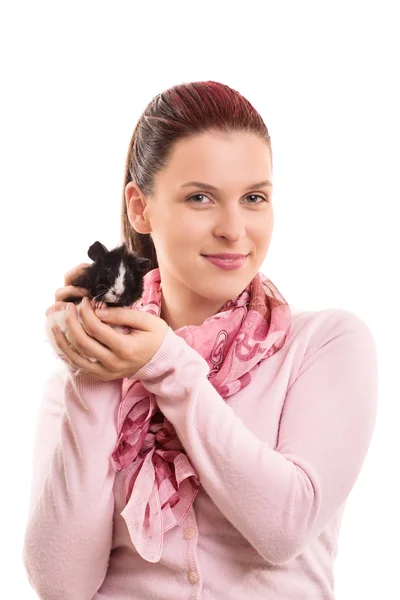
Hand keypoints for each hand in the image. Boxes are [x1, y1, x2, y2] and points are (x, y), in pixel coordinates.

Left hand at [47, 296, 168, 380]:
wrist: (164, 362)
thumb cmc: (157, 338)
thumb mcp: (147, 321)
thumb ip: (122, 315)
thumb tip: (97, 311)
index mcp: (125, 348)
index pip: (96, 328)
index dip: (86, 312)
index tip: (84, 300)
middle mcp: (114, 363)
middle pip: (83, 343)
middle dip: (71, 322)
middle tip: (69, 308)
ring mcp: (107, 372)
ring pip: (76, 358)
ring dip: (63, 341)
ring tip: (54, 325)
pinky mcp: (103, 375)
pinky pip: (80, 366)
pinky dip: (68, 353)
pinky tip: (62, 341)